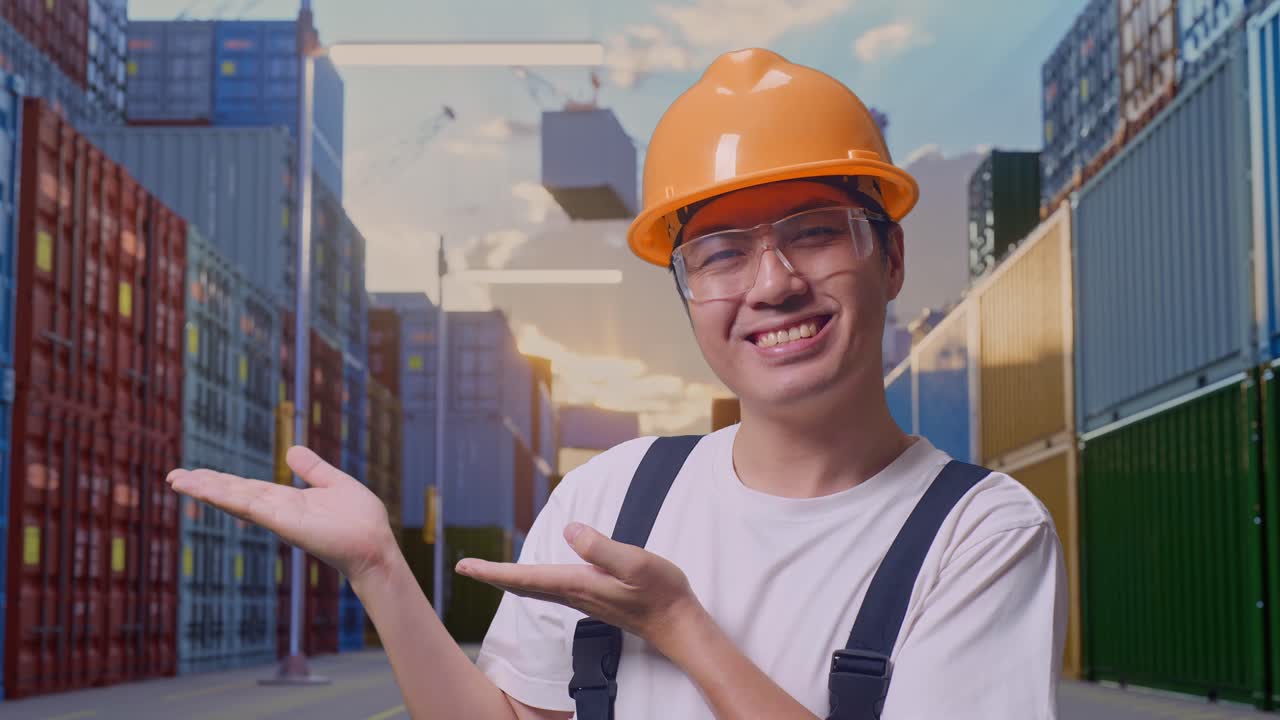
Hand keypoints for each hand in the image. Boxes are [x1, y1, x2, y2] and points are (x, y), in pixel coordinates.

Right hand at [166, 446, 397, 584]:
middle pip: (233, 494)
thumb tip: (292, 450)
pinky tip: (206, 489)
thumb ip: (313, 468)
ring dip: (206, 490)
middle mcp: (277, 510)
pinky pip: (250, 506)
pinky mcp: (284, 523)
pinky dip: (227, 497)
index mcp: (286, 501)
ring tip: (177, 480)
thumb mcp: (335, 483)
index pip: (246, 488)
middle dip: (204, 486)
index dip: (220, 481)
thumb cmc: (361, 520)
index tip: (194, 473)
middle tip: (173, 477)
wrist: (376, 545)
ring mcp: (278, 518)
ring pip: (234, 500)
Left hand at [456, 522, 705, 657]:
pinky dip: (531, 581)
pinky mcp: (593, 598)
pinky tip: (532, 578)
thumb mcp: (636, 563)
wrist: (678, 624)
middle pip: (523, 585)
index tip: (465, 567)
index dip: (493, 571)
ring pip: (535, 588)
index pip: (525, 577)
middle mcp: (574, 594)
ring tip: (489, 571)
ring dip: (509, 579)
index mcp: (578, 584)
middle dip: (492, 576)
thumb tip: (569, 530)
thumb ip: (602, 547)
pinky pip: (550, 589)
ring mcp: (583, 599)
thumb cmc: (661, 592)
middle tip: (465, 568)